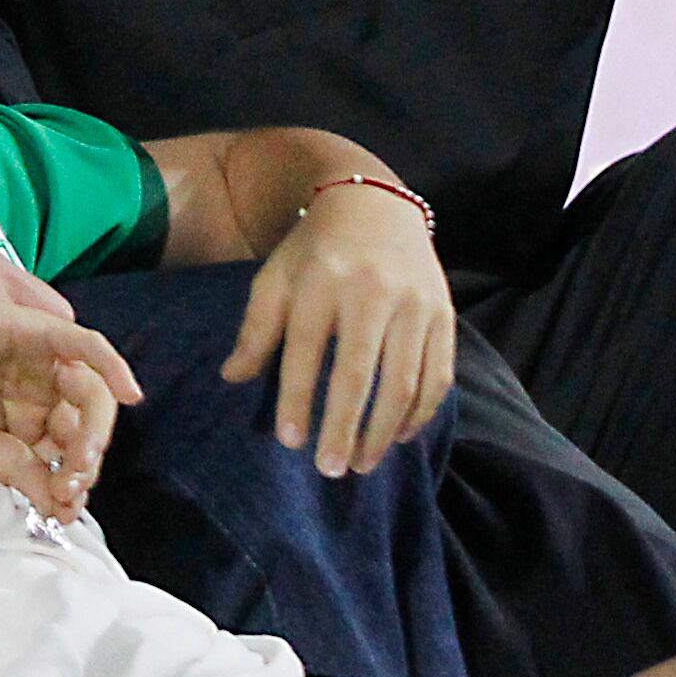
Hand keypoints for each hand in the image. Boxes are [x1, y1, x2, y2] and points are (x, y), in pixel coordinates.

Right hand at [0, 317, 127, 518]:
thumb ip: (21, 472)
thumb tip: (61, 511)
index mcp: (27, 416)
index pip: (68, 448)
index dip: (74, 479)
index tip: (66, 509)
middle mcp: (41, 387)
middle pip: (86, 422)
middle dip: (84, 458)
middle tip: (70, 484)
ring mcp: (42, 357)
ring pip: (92, 390)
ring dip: (95, 427)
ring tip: (82, 457)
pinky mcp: (38, 330)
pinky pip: (87, 345)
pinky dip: (112, 365)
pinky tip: (130, 391)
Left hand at [223, 184, 451, 476]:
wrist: (375, 207)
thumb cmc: (315, 252)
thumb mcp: (276, 278)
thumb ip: (257, 329)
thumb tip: (232, 378)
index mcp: (323, 282)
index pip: (307, 351)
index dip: (298, 399)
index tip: (290, 442)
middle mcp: (372, 292)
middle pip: (359, 373)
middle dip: (344, 428)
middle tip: (331, 470)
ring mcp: (415, 304)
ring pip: (404, 381)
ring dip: (383, 431)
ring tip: (362, 464)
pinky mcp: (444, 315)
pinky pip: (437, 375)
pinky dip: (419, 413)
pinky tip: (397, 437)